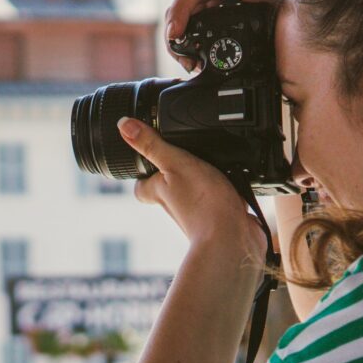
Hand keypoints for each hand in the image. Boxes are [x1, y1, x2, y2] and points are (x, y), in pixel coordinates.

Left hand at [119, 116, 266, 263]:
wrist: (233, 237)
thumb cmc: (202, 205)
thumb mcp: (175, 163)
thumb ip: (152, 144)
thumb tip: (123, 125)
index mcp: (160, 191)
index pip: (142, 185)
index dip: (142, 174)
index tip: (145, 159)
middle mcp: (178, 203)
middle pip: (171, 187)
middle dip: (179, 172)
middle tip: (186, 154)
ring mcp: (201, 211)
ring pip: (198, 191)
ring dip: (207, 179)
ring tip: (217, 162)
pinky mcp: (224, 214)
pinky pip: (223, 197)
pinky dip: (229, 188)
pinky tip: (239, 180)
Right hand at [163, 0, 284, 72]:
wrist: (287, 9)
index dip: (179, 12)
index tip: (175, 34)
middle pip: (179, 8)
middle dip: (175, 35)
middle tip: (184, 59)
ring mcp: (207, 4)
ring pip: (181, 22)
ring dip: (179, 45)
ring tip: (190, 65)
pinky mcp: (208, 19)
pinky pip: (191, 32)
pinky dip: (189, 48)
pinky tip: (195, 62)